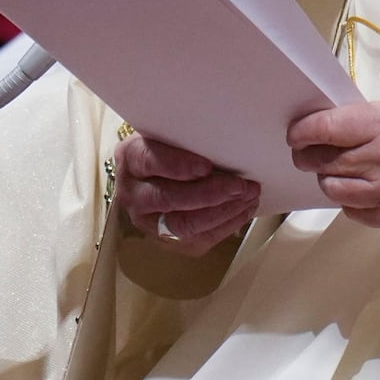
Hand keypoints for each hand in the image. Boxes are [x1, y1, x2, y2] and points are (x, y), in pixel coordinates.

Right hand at [115, 131, 258, 255]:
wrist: (154, 180)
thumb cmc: (168, 152)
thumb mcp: (168, 137)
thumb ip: (186, 140)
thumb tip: (227, 144)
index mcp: (131, 159)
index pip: (149, 162)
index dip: (178, 165)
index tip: (206, 166)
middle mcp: (133, 194)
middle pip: (167, 199)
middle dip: (208, 194)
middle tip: (240, 185)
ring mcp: (149, 222)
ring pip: (183, 224)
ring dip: (222, 211)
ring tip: (249, 196)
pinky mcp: (169, 242)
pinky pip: (199, 239)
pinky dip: (227, 224)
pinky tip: (244, 210)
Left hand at [288, 94, 379, 228]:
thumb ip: (375, 119)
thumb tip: (342, 126)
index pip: (325, 129)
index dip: (302, 132)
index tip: (296, 133)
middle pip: (323, 162)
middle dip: (309, 156)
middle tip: (308, 151)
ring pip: (334, 190)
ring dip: (328, 180)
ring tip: (336, 171)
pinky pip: (356, 212)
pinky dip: (351, 202)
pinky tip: (362, 190)